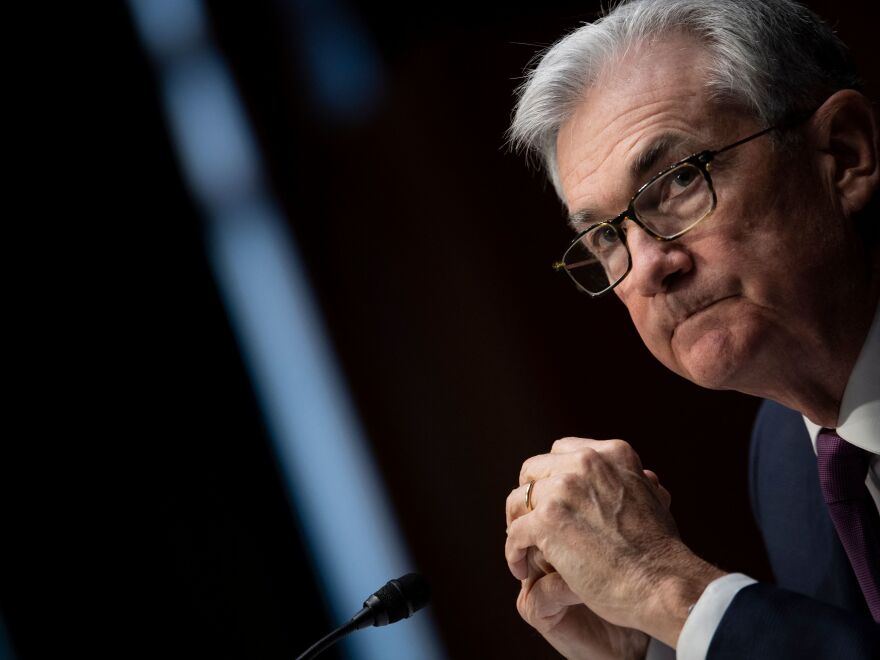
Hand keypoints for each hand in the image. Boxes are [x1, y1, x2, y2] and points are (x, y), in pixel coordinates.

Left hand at [506, 438, 723, 646]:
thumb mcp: (651, 498)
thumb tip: (642, 475)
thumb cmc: (660, 552)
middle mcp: (585, 462)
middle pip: (533, 471)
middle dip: (530, 498)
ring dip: (517, 524)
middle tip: (530, 524)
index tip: (551, 500)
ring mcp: (563, 489)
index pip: (562, 451)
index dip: (552, 477)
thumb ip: (629, 483)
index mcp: (610, 453)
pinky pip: (515, 533)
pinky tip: (520, 569)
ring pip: (518, 501)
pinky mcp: (547, 520)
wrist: (664, 583)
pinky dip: (513, 553)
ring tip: (524, 549)